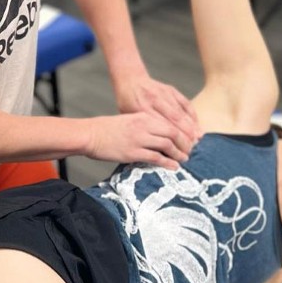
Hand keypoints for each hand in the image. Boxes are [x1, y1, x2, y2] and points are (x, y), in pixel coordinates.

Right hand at [81, 111, 195, 168]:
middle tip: (190, 151)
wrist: (90, 134)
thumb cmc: (108, 129)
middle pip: (173, 133)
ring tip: (184, 159)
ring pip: (167, 145)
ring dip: (178, 153)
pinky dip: (167, 163)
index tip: (190, 140)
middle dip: (184, 143)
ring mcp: (138, 139)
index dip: (183, 132)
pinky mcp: (132, 152)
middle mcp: (144, 126)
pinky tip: (173, 166)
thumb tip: (161, 136)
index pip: (170, 123)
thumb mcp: (130, 120)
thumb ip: (146, 125)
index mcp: (144, 116)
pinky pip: (155, 158)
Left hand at [115, 73, 200, 150]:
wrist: (130, 79)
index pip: (162, 129)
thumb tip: (155, 149)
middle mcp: (155, 101)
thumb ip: (142, 130)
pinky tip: (196, 126)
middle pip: (175, 122)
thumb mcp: (128, 117)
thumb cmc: (127, 101)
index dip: (172, 142)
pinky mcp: (172, 90)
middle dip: (185, 137)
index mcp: (142, 109)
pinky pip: (185, 104)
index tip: (178, 153)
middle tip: (190, 149)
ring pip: (182, 113)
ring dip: (191, 128)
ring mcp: (164, 94)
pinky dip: (192, 115)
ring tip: (197, 140)